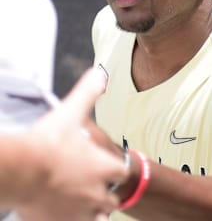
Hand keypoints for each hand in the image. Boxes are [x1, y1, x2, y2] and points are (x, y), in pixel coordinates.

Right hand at [17, 68, 128, 220]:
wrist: (20, 170)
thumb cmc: (47, 143)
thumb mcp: (71, 112)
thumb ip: (88, 93)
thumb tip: (100, 74)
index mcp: (104, 167)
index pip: (122, 170)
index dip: (115, 166)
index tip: (107, 164)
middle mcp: (97, 193)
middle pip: (112, 198)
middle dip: (105, 191)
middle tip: (92, 182)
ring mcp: (80, 212)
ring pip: (98, 217)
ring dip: (93, 210)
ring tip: (81, 200)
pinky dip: (73, 220)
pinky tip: (63, 211)